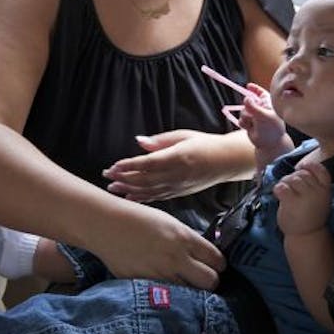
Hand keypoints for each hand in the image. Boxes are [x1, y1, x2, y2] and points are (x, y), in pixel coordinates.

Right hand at [94, 204, 225, 288]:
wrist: (106, 225)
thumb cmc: (138, 219)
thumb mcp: (170, 224)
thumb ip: (188, 241)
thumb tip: (204, 257)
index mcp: (184, 238)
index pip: (217, 261)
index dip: (219, 265)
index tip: (216, 266)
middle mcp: (175, 258)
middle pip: (210, 282)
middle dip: (211, 281)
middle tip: (203, 277)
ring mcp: (160, 274)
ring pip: (190, 292)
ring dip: (190, 288)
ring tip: (183, 281)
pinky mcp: (144, 284)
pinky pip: (166, 295)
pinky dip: (169, 293)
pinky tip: (165, 284)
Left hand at [103, 129, 241, 201]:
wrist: (227, 161)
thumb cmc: (205, 144)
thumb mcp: (183, 135)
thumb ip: (160, 141)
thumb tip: (139, 142)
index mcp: (177, 158)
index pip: (147, 164)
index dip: (128, 166)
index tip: (113, 166)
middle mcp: (176, 175)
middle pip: (144, 180)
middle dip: (123, 179)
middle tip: (107, 177)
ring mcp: (178, 187)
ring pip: (148, 191)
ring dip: (129, 190)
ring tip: (113, 188)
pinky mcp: (179, 193)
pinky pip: (157, 197)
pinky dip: (142, 198)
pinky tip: (130, 198)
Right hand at [238, 84, 290, 162]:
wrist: (269, 144)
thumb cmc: (271, 129)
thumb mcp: (263, 116)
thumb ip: (253, 107)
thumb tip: (246, 98)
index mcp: (268, 104)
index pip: (260, 93)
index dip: (254, 89)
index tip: (248, 86)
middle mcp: (261, 108)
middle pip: (247, 102)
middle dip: (247, 108)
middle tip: (252, 115)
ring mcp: (254, 116)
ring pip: (242, 111)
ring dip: (246, 117)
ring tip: (253, 124)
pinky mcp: (248, 123)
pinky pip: (241, 119)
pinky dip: (244, 124)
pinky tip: (249, 128)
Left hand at [273, 160, 331, 236]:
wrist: (306, 234)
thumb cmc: (311, 214)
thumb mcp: (320, 198)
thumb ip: (315, 183)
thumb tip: (300, 167)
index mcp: (325, 190)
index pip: (320, 170)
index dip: (309, 166)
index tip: (301, 168)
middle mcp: (317, 192)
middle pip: (302, 174)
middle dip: (293, 177)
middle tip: (290, 187)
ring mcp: (305, 197)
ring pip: (292, 179)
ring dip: (285, 183)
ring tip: (285, 191)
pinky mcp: (291, 202)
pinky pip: (282, 187)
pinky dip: (278, 189)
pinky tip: (279, 194)